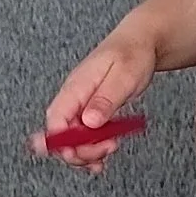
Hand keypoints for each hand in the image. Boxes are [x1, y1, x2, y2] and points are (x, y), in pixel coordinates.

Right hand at [33, 18, 156, 171]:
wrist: (140, 42)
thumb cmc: (132, 53)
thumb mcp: (124, 76)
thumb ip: (106, 99)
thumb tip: (88, 121)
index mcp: (76, 86)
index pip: (55, 118)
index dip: (60, 141)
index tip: (77, 153)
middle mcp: (74, 97)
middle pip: (60, 134)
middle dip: (78, 150)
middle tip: (105, 150)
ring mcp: (81, 105)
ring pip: (72, 139)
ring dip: (87, 152)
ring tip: (109, 149)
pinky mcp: (91, 111)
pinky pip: (84, 135)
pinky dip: (92, 148)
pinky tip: (102, 154)